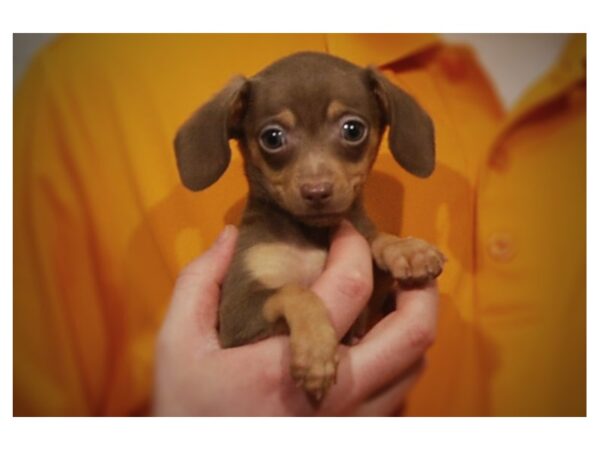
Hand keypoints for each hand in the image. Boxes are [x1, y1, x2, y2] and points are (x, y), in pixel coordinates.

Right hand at [152, 222, 438, 415]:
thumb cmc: (188, 409)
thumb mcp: (177, 342)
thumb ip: (201, 282)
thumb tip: (231, 236)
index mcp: (290, 359)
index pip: (349, 287)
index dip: (354, 245)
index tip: (344, 229)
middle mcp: (336, 391)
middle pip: (411, 332)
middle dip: (420, 286)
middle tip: (402, 262)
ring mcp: (350, 420)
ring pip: (414, 365)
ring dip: (411, 323)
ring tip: (391, 297)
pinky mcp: (351, 434)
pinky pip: (400, 394)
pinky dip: (399, 360)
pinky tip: (374, 342)